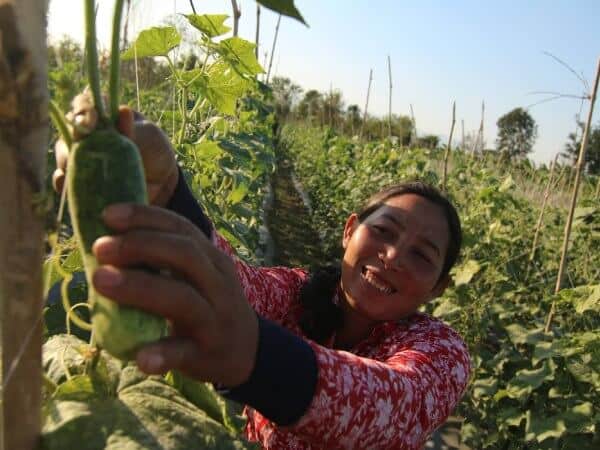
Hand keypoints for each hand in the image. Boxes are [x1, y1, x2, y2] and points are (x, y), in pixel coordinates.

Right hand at [53, 99, 178, 206]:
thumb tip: (122, 111)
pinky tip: (73, 187)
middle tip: (84, 149)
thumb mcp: (149, 135)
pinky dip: (65, 184)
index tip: (89, 121)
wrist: (161, 181)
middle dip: (74, 140)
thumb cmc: (154, 150)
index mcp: (101, 115)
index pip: (83, 104)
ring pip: (64, 157)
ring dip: (69, 163)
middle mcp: (85, 133)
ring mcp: (81, 157)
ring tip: (81, 171)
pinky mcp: (81, 180)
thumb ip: (134, 128)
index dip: (82, 109)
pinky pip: (65, 181)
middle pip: (68, 132)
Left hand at [90, 202, 258, 386]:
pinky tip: (140, 358)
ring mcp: (215, 319)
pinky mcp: (208, 354)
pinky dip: (162, 354)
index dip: (146, 218)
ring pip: (183, 298)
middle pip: (184, 255)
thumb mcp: (197, 277)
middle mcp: (217, 284)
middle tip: (100, 247)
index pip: (182, 228)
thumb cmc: (207, 307)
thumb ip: (164, 260)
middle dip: (140, 245)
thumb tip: (105, 241)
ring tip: (100, 280)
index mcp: (211, 260)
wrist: (246, 351)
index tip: (108, 214)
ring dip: (140, 287)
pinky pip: (185, 352)